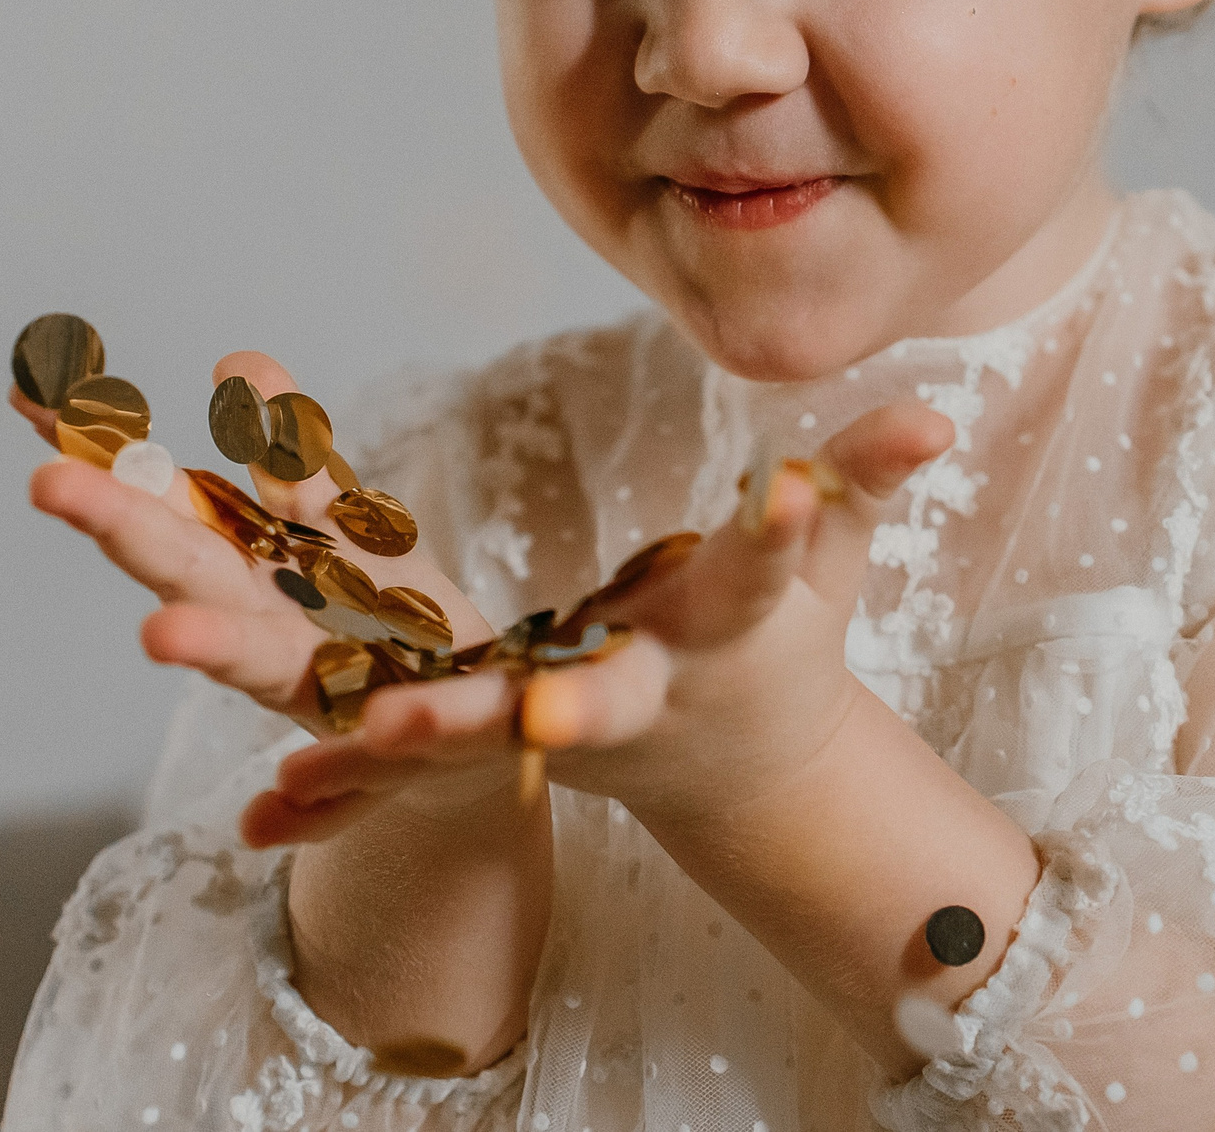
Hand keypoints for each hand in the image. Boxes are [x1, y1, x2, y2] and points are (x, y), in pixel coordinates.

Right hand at [25, 350, 503, 836]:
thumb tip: (236, 361)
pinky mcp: (369, 765)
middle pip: (184, 561)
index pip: (157, 489)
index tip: (26, 389)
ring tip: (162, 634)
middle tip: (50, 482)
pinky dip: (304, 804)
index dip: (97, 442)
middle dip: (124, 525)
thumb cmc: (377, 617)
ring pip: (255, 661)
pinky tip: (261, 821)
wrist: (459, 731)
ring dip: (208, 648)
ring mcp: (308, 690)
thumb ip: (291, 455)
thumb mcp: (344, 521)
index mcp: (242, 555)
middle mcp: (254, 620)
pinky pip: (343, 783)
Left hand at [255, 399, 954, 838]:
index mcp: (727, 634)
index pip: (764, 573)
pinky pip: (419, 770)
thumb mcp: (830, 563)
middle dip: (578, 706)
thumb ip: (867, 483)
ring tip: (356, 730)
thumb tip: (938, 415)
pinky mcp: (502, 754)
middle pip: (608, 699)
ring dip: (419, 736)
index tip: (794, 488)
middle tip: (543, 711)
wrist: (735, 767)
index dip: (788, 530)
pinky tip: (276, 799)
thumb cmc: (779, 640)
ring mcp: (569, 734)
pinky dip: (354, 784)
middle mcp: (646, 692)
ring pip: (487, 737)